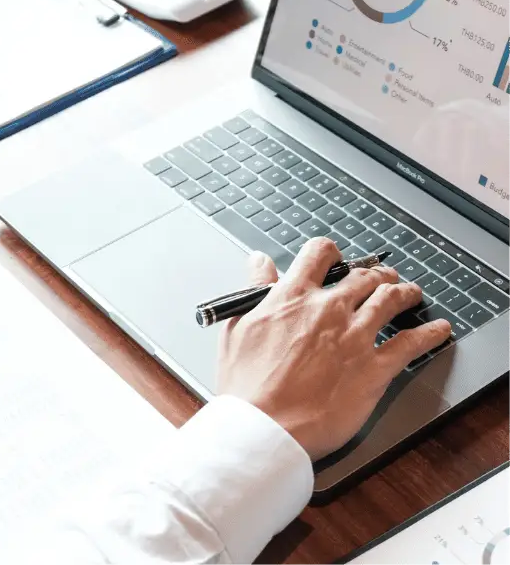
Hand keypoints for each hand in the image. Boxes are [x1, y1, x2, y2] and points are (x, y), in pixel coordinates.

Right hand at [217, 239, 451, 459]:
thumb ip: (256, 290)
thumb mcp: (238, 327)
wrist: (264, 425)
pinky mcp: (375, 368)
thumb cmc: (246, 384)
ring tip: (411, 293)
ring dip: (404, 292)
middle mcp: (328, 309)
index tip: (336, 257)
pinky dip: (430, 334)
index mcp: (292, 297)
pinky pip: (412, 343)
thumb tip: (259, 263)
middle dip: (376, 274)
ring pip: (391, 300)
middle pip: (363, 276)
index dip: (330, 251)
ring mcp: (355, 337)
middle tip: (381, 279)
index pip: (319, 254)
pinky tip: (438, 330)